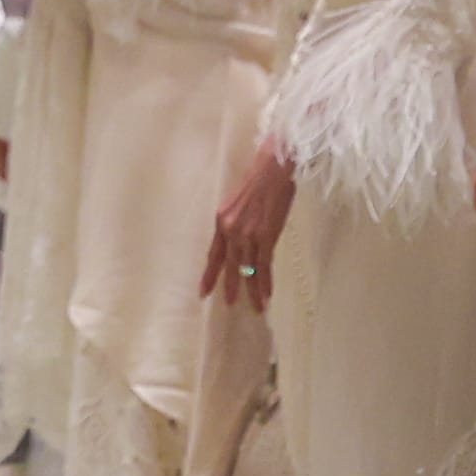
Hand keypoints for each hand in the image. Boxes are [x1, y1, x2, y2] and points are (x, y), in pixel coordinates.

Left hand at [200, 141, 293, 305]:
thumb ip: (237, 223)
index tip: (203, 291)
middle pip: (230, 265)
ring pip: (248, 268)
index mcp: (221, 221)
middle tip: (229, 303)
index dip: (209, 273)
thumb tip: (242, 241)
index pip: (214, 254)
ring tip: (255, 307)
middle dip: (229, 286)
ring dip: (252, 289)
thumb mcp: (238, 203)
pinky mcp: (265, 236)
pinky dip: (266, 281)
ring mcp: (248, 234)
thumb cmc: (258, 181)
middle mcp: (231, 230)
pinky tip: (267, 294)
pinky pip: (264, 264)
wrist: (272, 169)